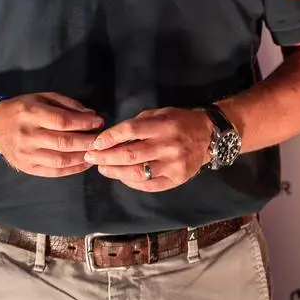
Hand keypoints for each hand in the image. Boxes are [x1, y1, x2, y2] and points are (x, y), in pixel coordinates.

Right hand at [0, 92, 103, 176]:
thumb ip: (68, 105)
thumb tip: (91, 115)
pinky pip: (53, 171)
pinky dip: (72, 169)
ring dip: (82, 157)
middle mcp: (27, 136)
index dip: (84, 123)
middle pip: (63, 142)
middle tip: (102, 139)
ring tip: (96, 152)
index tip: (99, 122)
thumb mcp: (44, 98)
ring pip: (59, 159)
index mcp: (31, 114)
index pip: (62, 121)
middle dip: (87, 141)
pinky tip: (85, 163)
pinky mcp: (26, 167)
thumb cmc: (24, 109)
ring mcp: (25, 154)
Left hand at [86, 107, 214, 191]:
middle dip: (105, 157)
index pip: (131, 131)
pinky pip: (147, 185)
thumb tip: (110, 138)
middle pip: (129, 154)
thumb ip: (138, 124)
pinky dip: (130, 182)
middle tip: (90, 157)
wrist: (209, 136)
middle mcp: (169, 145)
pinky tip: (122, 176)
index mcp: (164, 126)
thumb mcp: (161, 114)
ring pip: (135, 172)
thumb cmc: (180, 122)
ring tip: (102, 168)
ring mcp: (173, 165)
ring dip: (114, 171)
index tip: (95, 143)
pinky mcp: (175, 179)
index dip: (109, 137)